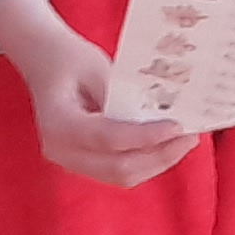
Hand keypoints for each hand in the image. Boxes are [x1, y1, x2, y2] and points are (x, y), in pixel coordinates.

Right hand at [0, 0, 200, 190]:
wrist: (45, 64)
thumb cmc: (69, 59)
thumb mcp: (97, 67)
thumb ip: (125, 95)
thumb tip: (163, 115)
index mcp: (58, 123)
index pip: (108, 139)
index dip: (145, 137)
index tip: (177, 127)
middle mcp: (60, 150)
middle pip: (117, 168)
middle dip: (159, 156)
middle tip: (189, 137)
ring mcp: (70, 161)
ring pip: (121, 176)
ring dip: (156, 162)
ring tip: (184, 142)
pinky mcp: (84, 163)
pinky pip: (118, 171)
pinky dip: (145, 161)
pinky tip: (166, 146)